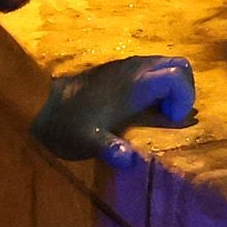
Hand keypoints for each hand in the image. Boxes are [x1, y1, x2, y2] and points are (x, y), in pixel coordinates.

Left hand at [29, 53, 196, 158]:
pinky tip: (142, 108)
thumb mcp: (87, 141)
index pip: (178, 76)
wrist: (41, 103)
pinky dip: (160, 86)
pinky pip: (154, 69)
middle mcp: (136, 68)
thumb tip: (128, 161)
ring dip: (173, 88)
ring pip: (168, 65)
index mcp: (135, 83)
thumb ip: (109, 149)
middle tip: (170, 116)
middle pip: (180, 65)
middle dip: (185, 91)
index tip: (170, 120)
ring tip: (158, 114)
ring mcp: (129, 66)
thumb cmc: (67, 124)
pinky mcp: (122, 69)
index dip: (184, 98)